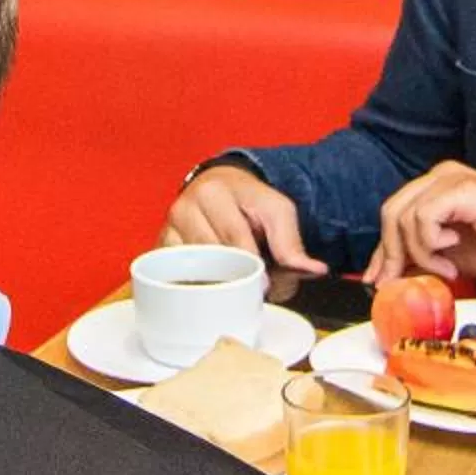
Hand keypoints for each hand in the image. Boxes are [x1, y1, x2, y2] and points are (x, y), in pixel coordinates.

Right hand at [160, 165, 324, 273]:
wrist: (219, 187)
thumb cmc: (249, 203)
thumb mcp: (278, 211)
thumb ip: (292, 242)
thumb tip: (315, 269)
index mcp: (217, 191)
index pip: (234, 237)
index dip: (251, 264)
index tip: (264, 285)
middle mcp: (186, 204)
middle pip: (213, 255)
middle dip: (236, 275)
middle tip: (251, 287)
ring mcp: (169, 225)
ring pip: (194, 268)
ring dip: (216, 281)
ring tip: (232, 282)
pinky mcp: (160, 244)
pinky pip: (174, 274)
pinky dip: (195, 283)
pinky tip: (209, 284)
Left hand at [366, 161, 475, 284]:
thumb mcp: (450, 257)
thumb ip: (420, 257)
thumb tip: (386, 277)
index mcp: (437, 187)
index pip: (395, 214)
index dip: (382, 249)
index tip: (377, 279)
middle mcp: (440, 176)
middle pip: (391, 211)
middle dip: (390, 252)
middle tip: (400, 280)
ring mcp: (450, 178)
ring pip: (404, 216)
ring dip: (421, 252)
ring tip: (447, 268)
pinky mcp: (461, 188)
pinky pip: (423, 217)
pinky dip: (430, 243)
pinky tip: (453, 251)